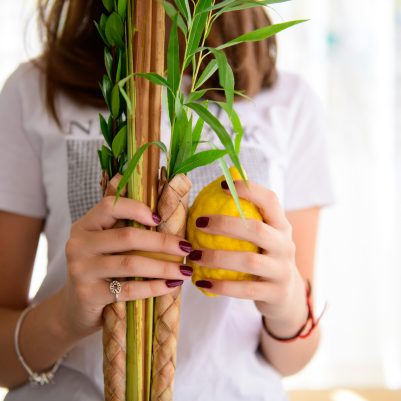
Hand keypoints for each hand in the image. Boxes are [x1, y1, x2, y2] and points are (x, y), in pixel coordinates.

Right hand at [61, 174, 192, 339]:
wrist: (74, 308)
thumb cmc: (100, 271)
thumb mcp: (104, 246)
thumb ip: (124, 232)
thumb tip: (168, 221)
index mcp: (85, 226)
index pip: (109, 206)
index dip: (136, 208)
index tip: (160, 218)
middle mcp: (78, 244)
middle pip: (127, 236)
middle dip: (162, 242)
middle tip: (186, 248)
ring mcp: (81, 270)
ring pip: (131, 263)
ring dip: (164, 267)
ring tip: (185, 270)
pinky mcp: (89, 294)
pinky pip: (129, 289)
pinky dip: (154, 287)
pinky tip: (171, 286)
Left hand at [190, 180, 307, 336]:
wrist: (285, 295)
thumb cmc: (263, 259)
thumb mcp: (262, 239)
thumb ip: (243, 222)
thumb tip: (204, 201)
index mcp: (281, 226)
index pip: (270, 200)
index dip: (248, 190)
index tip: (221, 186)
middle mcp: (286, 245)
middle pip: (256, 230)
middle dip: (225, 224)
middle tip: (198, 223)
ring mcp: (282, 270)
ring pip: (249, 261)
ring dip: (217, 257)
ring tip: (194, 256)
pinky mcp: (275, 293)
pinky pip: (245, 290)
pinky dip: (222, 286)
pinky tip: (202, 281)